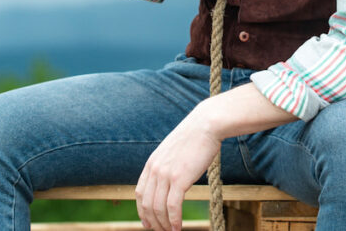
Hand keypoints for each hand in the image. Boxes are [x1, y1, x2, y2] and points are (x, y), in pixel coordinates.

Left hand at [135, 109, 221, 230]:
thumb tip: (171, 178)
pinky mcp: (180, 179)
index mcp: (151, 163)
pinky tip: (178, 228)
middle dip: (153, 222)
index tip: (148, 223)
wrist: (206, 125)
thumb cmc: (195, 137)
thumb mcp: (173, 150)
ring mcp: (166, 174)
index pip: (139, 193)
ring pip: (158, 208)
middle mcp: (155, 170)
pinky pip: (172, 206)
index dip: (142, 211)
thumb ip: (167, 164)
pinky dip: (174, 221)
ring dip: (164, 225)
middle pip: (147, 204)